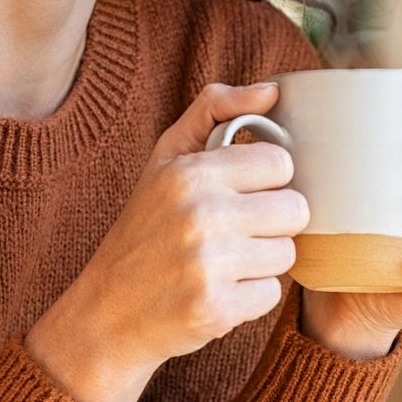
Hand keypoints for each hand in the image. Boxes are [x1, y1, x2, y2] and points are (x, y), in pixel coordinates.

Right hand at [24, 81, 307, 401]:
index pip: (280, 163)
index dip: (266, 181)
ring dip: (261, 262)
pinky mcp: (216, 309)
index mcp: (190, 172)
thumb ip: (214, 110)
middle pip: (294, 210)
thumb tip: (272, 90)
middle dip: (271, 223)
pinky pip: (272, 295)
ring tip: (222, 263)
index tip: (240, 193)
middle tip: (234, 232)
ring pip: (287, 254)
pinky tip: (217, 291)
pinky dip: (250, 297)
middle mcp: (200, 214)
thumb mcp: (165, 159)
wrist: (107, 311)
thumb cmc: (144, 228)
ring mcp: (208, 264)